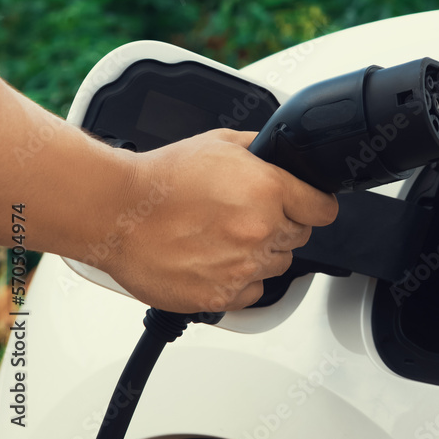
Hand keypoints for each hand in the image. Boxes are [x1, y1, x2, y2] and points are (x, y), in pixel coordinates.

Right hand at [100, 129, 336, 312]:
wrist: (115, 212)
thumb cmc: (160, 178)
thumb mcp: (220, 143)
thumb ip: (262, 150)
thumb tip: (286, 155)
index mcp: (268, 190)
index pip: (323, 209)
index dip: (315, 206)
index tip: (309, 207)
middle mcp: (261, 230)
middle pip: (300, 237)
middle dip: (281, 226)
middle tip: (246, 217)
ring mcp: (242, 266)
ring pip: (277, 265)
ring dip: (259, 254)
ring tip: (223, 237)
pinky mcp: (221, 294)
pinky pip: (251, 292)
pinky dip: (238, 280)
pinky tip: (214, 260)